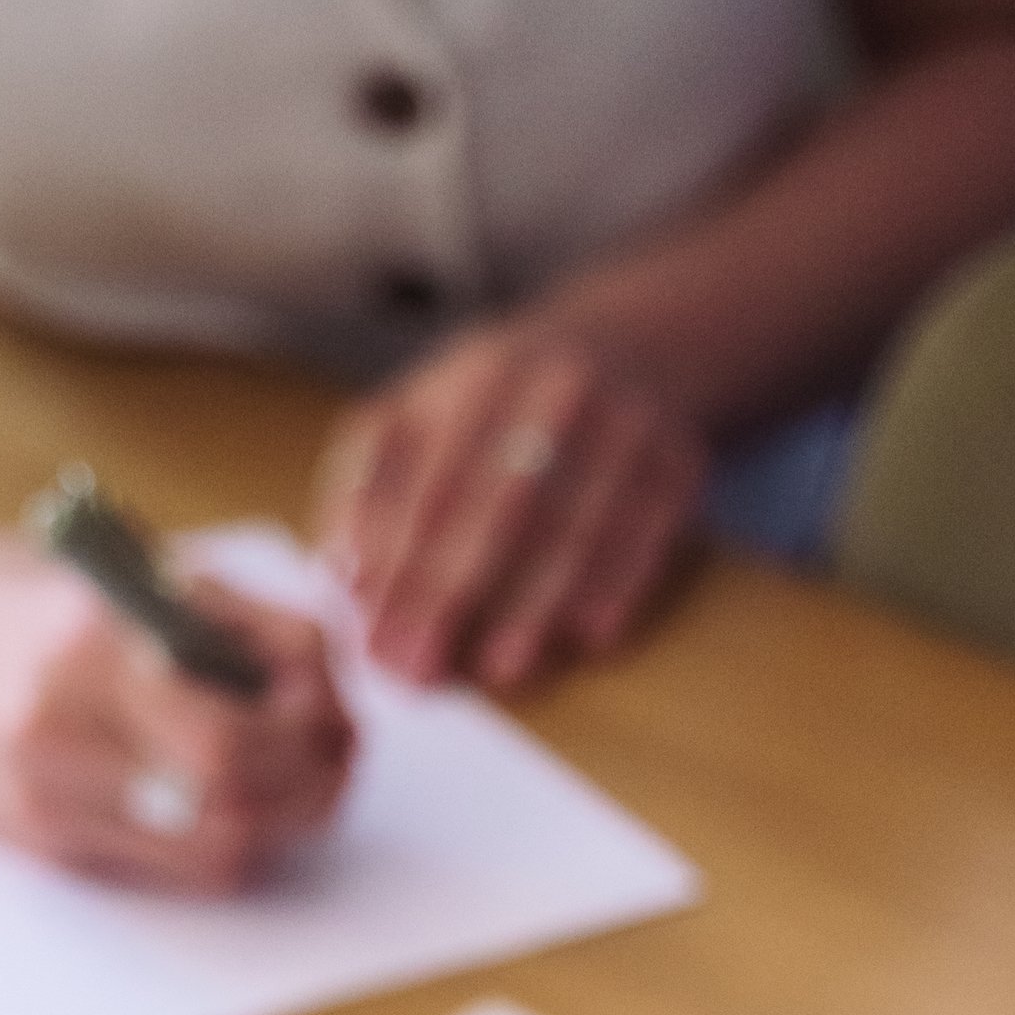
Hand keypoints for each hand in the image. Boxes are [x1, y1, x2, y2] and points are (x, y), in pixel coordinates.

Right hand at [0, 535, 354, 887]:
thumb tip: (328, 682)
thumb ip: (234, 621)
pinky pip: (173, 867)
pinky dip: (228, 839)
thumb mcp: (129, 570)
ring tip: (301, 782)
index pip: (232, 738)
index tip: (334, 712)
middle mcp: (60, 734)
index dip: (307, 737)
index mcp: (85, 648)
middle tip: (337, 758)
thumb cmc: (22, 596)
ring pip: (214, 853)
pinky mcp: (47, 845)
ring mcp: (49, 801)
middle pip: (232, 809)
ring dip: (281, 825)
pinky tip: (239, 802)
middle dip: (310, 789)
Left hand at [315, 323, 706, 689]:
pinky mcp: (677, 459)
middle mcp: (550, 388)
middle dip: (450, 592)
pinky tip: (590, 634)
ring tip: (501, 667)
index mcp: (475, 376)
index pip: (426, 479)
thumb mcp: (430, 412)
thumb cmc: (504, 406)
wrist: (636, 346)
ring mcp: (621, 420)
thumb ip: (374, 484)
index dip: (394, 563)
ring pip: (573, 518)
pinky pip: (646, 528)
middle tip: (419, 668)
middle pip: (492, 501)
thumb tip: (337, 576)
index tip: (370, 638)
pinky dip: (618, 581)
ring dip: (535, 598)